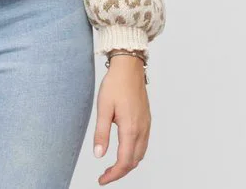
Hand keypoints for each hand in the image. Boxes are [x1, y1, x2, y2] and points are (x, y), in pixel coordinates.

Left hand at [93, 54, 150, 183]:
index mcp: (131, 129)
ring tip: (113, 166)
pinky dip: (134, 153)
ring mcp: (146, 125)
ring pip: (140, 154)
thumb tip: (98, 155)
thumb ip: (101, 133)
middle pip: (134, 161)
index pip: (124, 162)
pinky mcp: (147, 120)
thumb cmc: (115, 84)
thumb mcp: (103, 108)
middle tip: (105, 175)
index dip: (113, 175)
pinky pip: (143, 144)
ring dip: (128, 163)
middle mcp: (142, 130)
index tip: (102, 180)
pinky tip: (124, 150)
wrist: (129, 67)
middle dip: (120, 171)